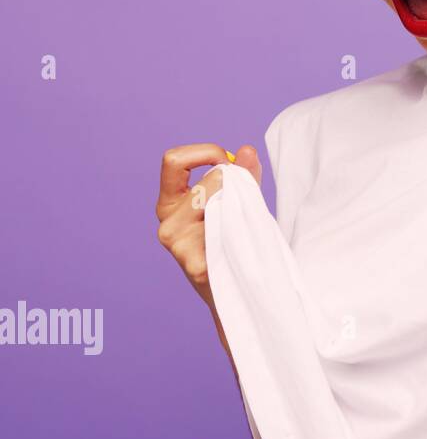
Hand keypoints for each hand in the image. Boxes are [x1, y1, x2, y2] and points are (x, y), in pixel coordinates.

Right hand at [156, 143, 261, 308]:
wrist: (238, 288)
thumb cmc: (235, 241)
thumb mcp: (240, 202)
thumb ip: (244, 176)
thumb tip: (246, 150)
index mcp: (172, 201)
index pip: (173, 160)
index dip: (204, 152)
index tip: (229, 163)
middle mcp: (167, 221)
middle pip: (206, 181)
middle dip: (233, 184)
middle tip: (244, 201)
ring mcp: (177, 244)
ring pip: (215, 202)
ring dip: (237, 207)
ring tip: (241, 227)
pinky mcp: (194, 264)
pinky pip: (225, 230)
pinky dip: (240, 230)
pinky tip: (239, 245)